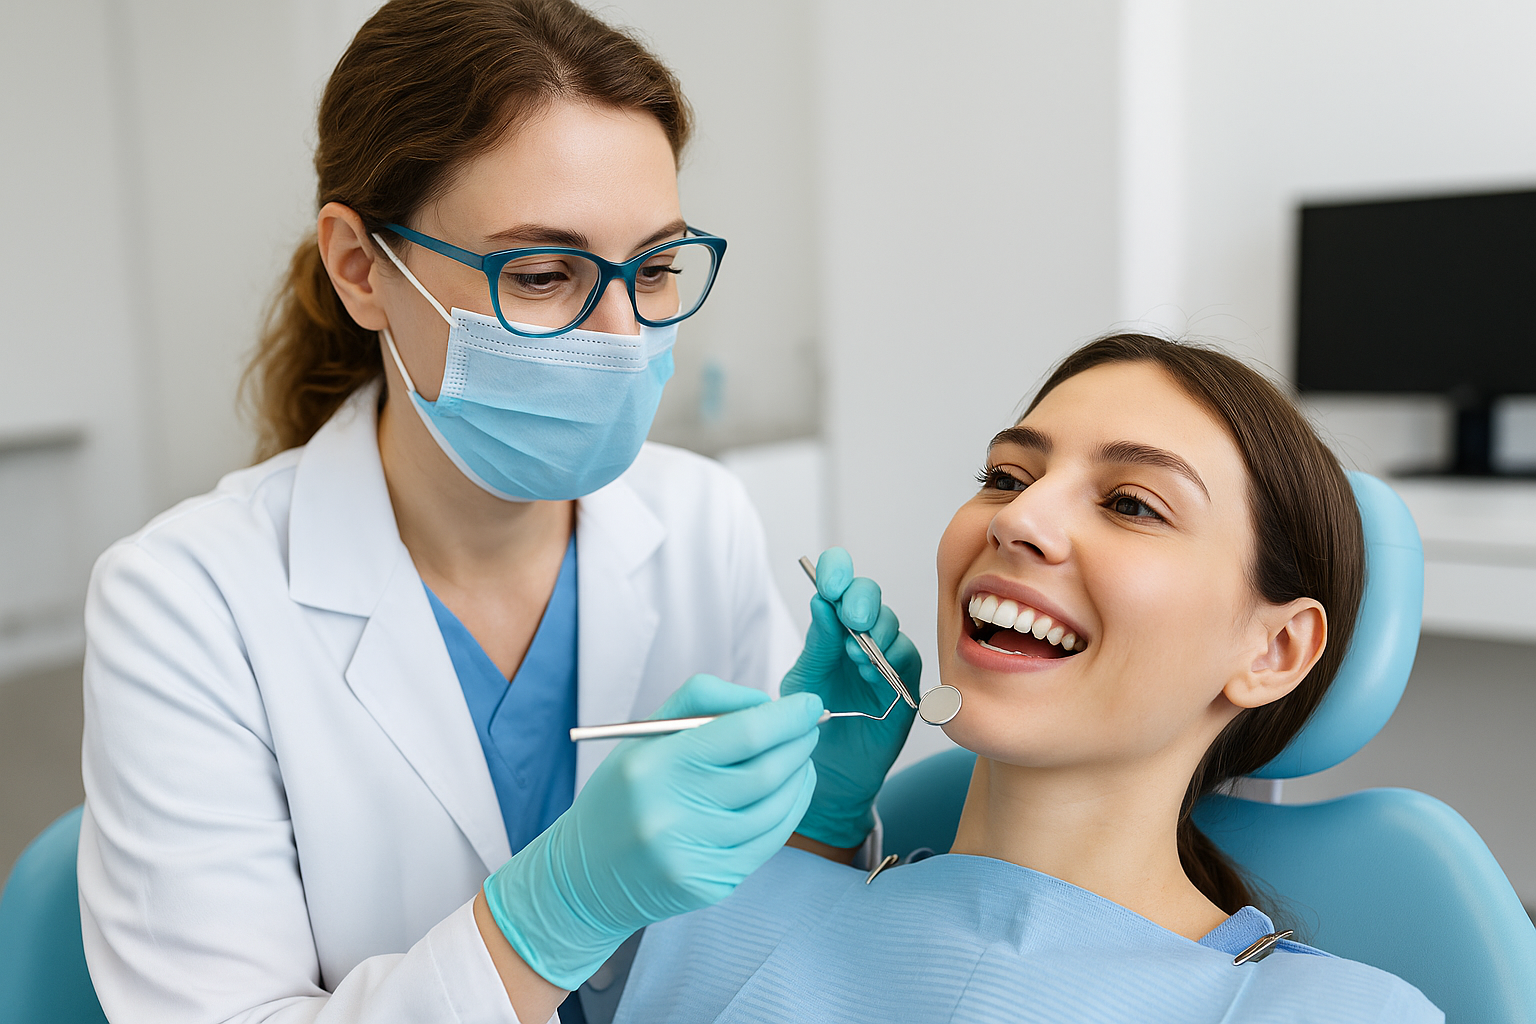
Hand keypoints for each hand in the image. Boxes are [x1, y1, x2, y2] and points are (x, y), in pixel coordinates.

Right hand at [482, 675, 821, 989]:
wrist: (586, 877)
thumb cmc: (625, 793)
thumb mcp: (645, 735)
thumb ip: (703, 702)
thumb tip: (766, 703)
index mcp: (653, 766)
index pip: (742, 734)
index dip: (786, 717)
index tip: (808, 703)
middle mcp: (671, 813)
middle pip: (765, 772)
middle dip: (799, 743)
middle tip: (810, 726)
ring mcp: (692, 855)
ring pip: (775, 808)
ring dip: (800, 777)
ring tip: (802, 758)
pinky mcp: (709, 884)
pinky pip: (768, 842)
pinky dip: (789, 811)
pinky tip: (791, 792)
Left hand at [780, 547, 920, 848]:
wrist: (826, 776)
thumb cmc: (809, 726)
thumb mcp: (803, 681)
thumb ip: (816, 644)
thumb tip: (821, 601)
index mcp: (830, 629)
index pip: (839, 584)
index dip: (838, 572)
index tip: (828, 583)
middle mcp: (860, 638)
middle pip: (871, 597)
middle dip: (861, 600)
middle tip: (851, 618)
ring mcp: (884, 661)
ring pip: (891, 625)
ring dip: (875, 633)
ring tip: (853, 656)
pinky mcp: (905, 686)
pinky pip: (908, 658)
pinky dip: (890, 659)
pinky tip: (870, 672)